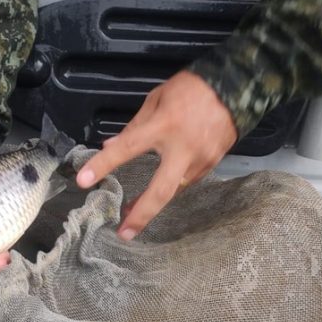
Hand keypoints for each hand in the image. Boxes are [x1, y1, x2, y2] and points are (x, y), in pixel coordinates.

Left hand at [75, 70, 236, 239]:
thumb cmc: (191, 89)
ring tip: (133, 208)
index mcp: (163, 125)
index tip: (83, 181)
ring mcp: (201, 159)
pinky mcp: (213, 164)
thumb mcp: (157, 99)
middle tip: (123, 233)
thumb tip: (111, 146)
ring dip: (153, 200)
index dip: (104, 165)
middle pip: (161, 191)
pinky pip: (187, 180)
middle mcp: (183, 148)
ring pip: (173, 189)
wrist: (238, 87)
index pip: (127, 148)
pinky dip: (171, 184)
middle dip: (141, 215)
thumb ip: (134, 126)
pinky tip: (161, 185)